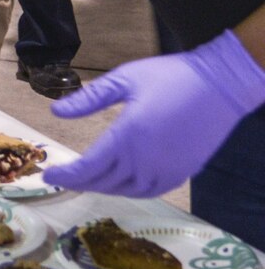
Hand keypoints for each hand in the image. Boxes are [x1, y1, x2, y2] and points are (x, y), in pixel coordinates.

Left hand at [46, 31, 264, 197]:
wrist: (221, 85)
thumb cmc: (171, 77)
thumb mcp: (124, 79)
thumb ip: (88, 99)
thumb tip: (56, 112)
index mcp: (128, 136)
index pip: (88, 166)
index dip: (66, 174)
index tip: (48, 175)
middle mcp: (146, 160)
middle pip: (103, 182)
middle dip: (78, 181)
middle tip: (61, 177)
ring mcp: (166, 169)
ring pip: (124, 190)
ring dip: (101, 187)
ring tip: (85, 179)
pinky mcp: (182, 173)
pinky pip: (149, 191)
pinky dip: (128, 191)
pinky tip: (118, 183)